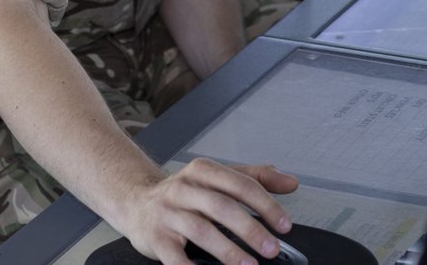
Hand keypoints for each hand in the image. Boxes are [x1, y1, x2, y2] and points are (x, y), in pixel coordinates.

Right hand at [117, 158, 298, 264]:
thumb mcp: (217, 178)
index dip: (265, 204)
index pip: (240, 184)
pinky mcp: (156, 237)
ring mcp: (168, 213)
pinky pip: (175, 256)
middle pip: (222, 207)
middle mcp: (184, 188)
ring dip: (228, 251)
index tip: (284, 224)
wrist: (136, 202)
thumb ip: (254, 178)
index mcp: (203, 171)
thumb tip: (290, 183)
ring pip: (201, 230)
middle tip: (272, 248)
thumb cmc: (183, 193)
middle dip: (250, 229)